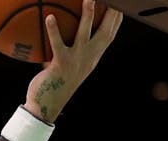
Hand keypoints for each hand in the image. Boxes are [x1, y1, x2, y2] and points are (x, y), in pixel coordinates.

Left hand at [25, 0, 121, 122]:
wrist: (46, 105)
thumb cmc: (56, 83)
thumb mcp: (69, 66)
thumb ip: (69, 51)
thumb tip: (60, 36)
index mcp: (93, 57)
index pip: (109, 35)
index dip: (117, 19)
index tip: (121, 5)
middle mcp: (89, 57)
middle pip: (105, 31)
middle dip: (111, 13)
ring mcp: (76, 60)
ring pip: (85, 33)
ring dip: (88, 15)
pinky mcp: (61, 63)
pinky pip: (57, 44)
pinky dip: (54, 30)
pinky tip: (49, 17)